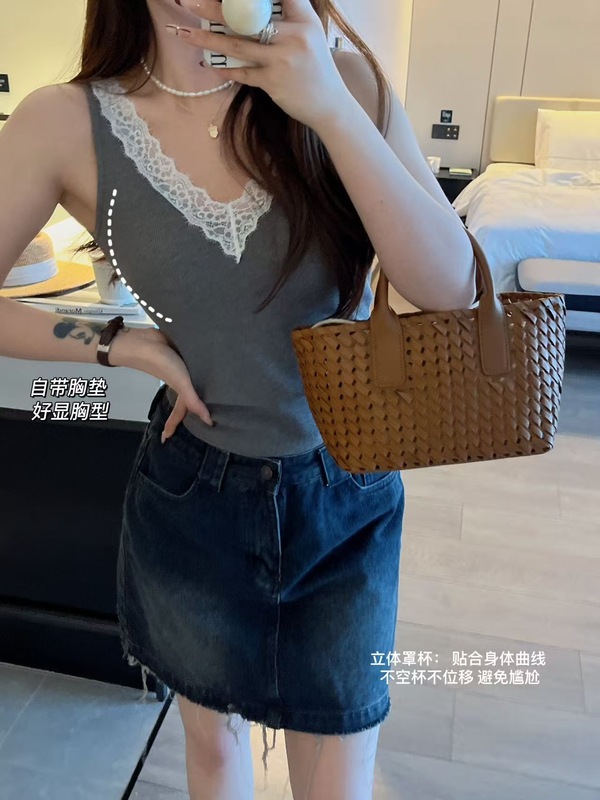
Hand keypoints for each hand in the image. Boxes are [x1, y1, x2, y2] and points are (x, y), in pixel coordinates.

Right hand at [110, 326, 213, 441]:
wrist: (145, 341)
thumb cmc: (162, 364)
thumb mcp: (181, 384)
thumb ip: (194, 402)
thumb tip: (209, 421)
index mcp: (180, 390)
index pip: (179, 413)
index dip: (172, 426)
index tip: (164, 438)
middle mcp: (180, 380)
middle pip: (186, 397)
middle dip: (188, 407)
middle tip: (196, 415)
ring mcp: (180, 366)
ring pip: (190, 379)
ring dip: (196, 384)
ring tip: (205, 390)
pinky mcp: (181, 352)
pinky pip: (190, 364)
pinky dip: (197, 366)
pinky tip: (204, 364)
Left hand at [173, 0, 353, 130]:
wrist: (330, 106)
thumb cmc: (316, 68)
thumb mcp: (310, 35)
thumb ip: (288, 17)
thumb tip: (251, 9)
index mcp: (304, 19)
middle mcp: (294, 35)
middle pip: (246, 16)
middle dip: (213, 8)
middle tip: (187, 1)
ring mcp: (282, 59)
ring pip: (237, 44)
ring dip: (206, 38)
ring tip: (183, 32)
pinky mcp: (274, 82)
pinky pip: (243, 72)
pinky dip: (226, 68)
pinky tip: (210, 64)